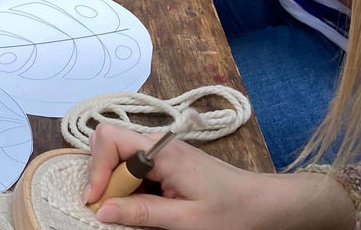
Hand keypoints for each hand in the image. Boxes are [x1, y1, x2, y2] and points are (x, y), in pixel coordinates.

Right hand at [85, 124, 351, 229]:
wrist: (265, 204)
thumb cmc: (231, 213)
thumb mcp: (186, 221)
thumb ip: (143, 213)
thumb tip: (102, 211)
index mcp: (160, 151)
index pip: (109, 139)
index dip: (96, 169)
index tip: (95, 202)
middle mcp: (156, 142)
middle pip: (109, 144)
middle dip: (101, 176)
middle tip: (107, 209)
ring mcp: (160, 149)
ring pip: (119, 155)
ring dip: (114, 182)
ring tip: (124, 210)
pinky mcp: (165, 160)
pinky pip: (134, 165)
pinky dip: (128, 185)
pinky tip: (138, 205)